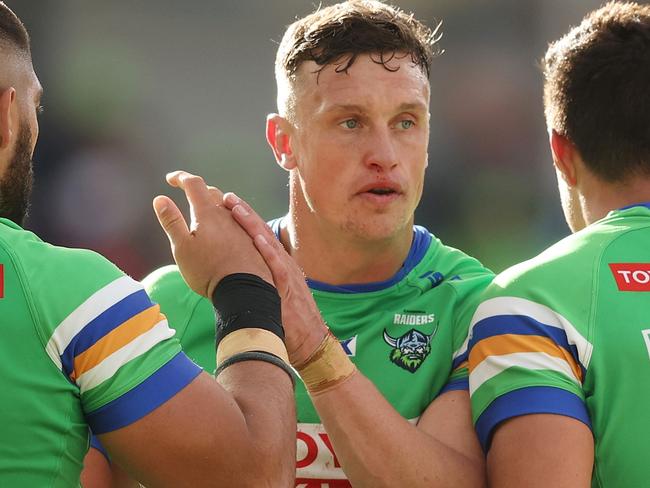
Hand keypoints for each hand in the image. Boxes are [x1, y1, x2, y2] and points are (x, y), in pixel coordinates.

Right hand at [153, 171, 271, 297]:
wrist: (245, 290)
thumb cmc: (208, 270)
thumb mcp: (182, 247)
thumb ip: (171, 221)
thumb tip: (160, 199)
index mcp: (207, 213)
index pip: (193, 184)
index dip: (181, 178)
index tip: (171, 179)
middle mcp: (228, 214)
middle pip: (212, 193)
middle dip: (198, 189)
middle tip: (187, 192)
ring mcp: (243, 226)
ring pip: (229, 206)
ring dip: (215, 202)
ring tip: (206, 208)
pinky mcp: (253, 239)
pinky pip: (241, 220)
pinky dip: (230, 216)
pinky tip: (228, 226)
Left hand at [222, 192, 328, 364]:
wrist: (311, 342)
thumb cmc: (288, 323)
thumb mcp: (274, 296)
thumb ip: (260, 283)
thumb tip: (239, 276)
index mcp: (278, 266)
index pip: (259, 238)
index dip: (244, 220)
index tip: (229, 204)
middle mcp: (283, 265)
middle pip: (261, 234)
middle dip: (244, 214)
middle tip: (227, 197)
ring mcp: (287, 275)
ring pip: (268, 244)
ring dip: (252, 224)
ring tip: (236, 207)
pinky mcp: (289, 288)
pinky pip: (278, 266)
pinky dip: (269, 250)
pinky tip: (258, 237)